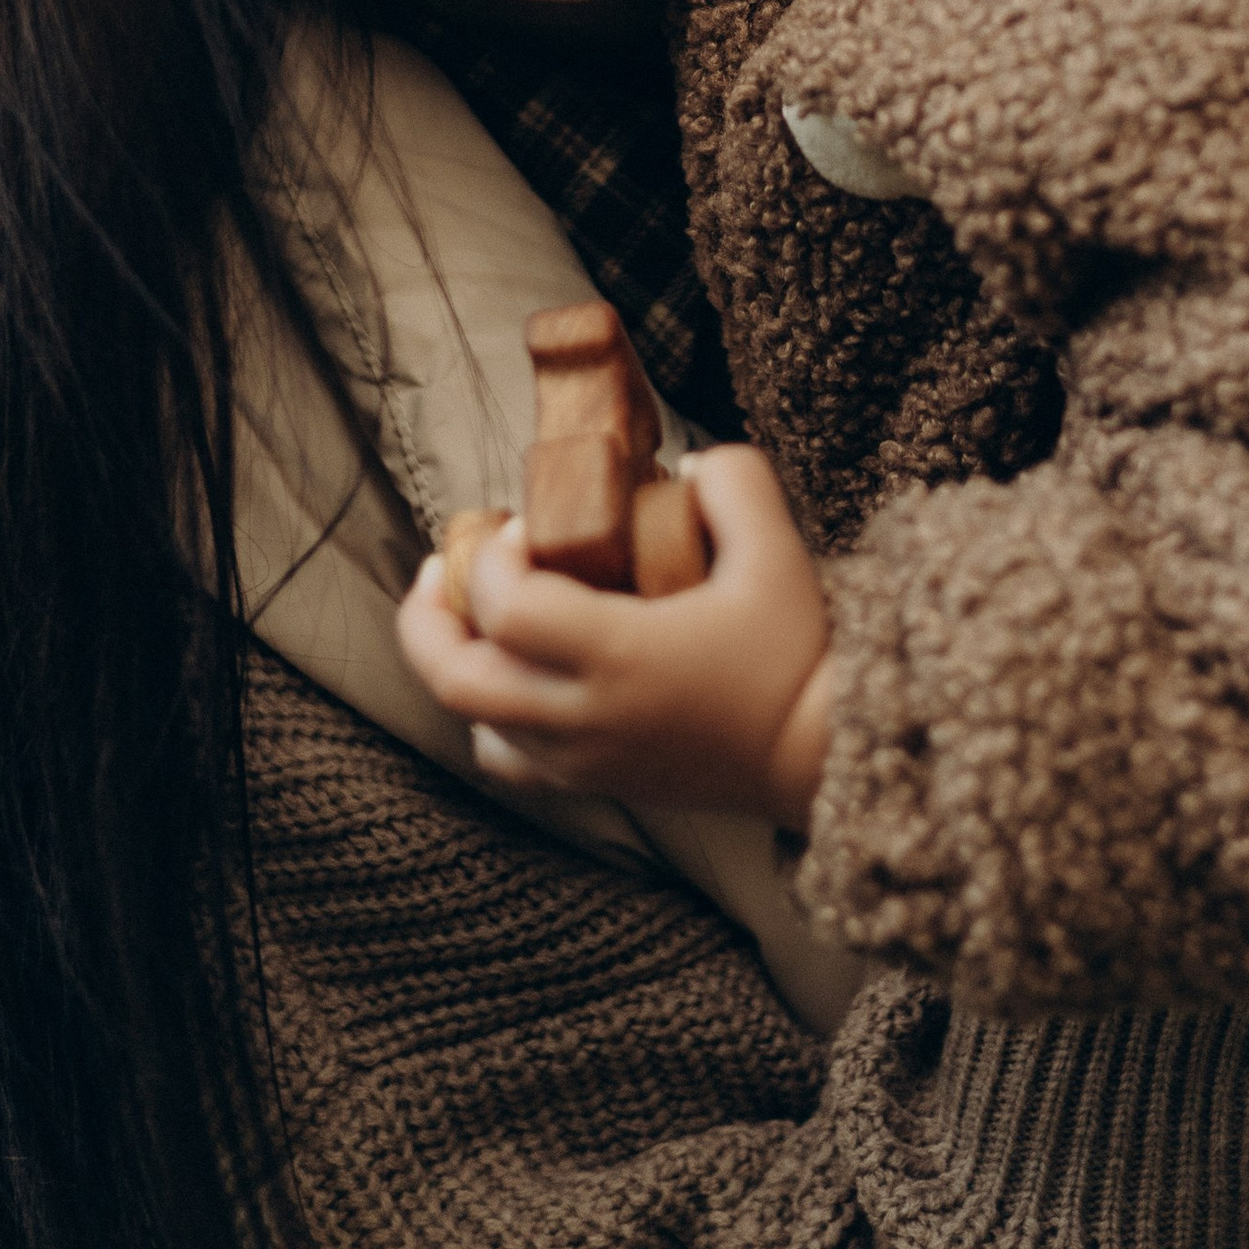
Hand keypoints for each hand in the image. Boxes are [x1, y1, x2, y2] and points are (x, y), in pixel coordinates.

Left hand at [396, 445, 835, 827]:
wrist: (820, 755)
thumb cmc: (798, 651)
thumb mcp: (777, 549)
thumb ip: (733, 482)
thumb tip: (683, 465)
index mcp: (621, 656)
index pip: (507, 610)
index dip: (495, 557)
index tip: (527, 525)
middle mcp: (587, 717)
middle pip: (458, 679)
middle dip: (428, 617)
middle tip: (442, 565)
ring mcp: (586, 760)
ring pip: (476, 723)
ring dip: (457, 664)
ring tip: (470, 615)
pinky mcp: (598, 783)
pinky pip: (510, 763)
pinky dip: (490, 719)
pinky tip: (512, 678)